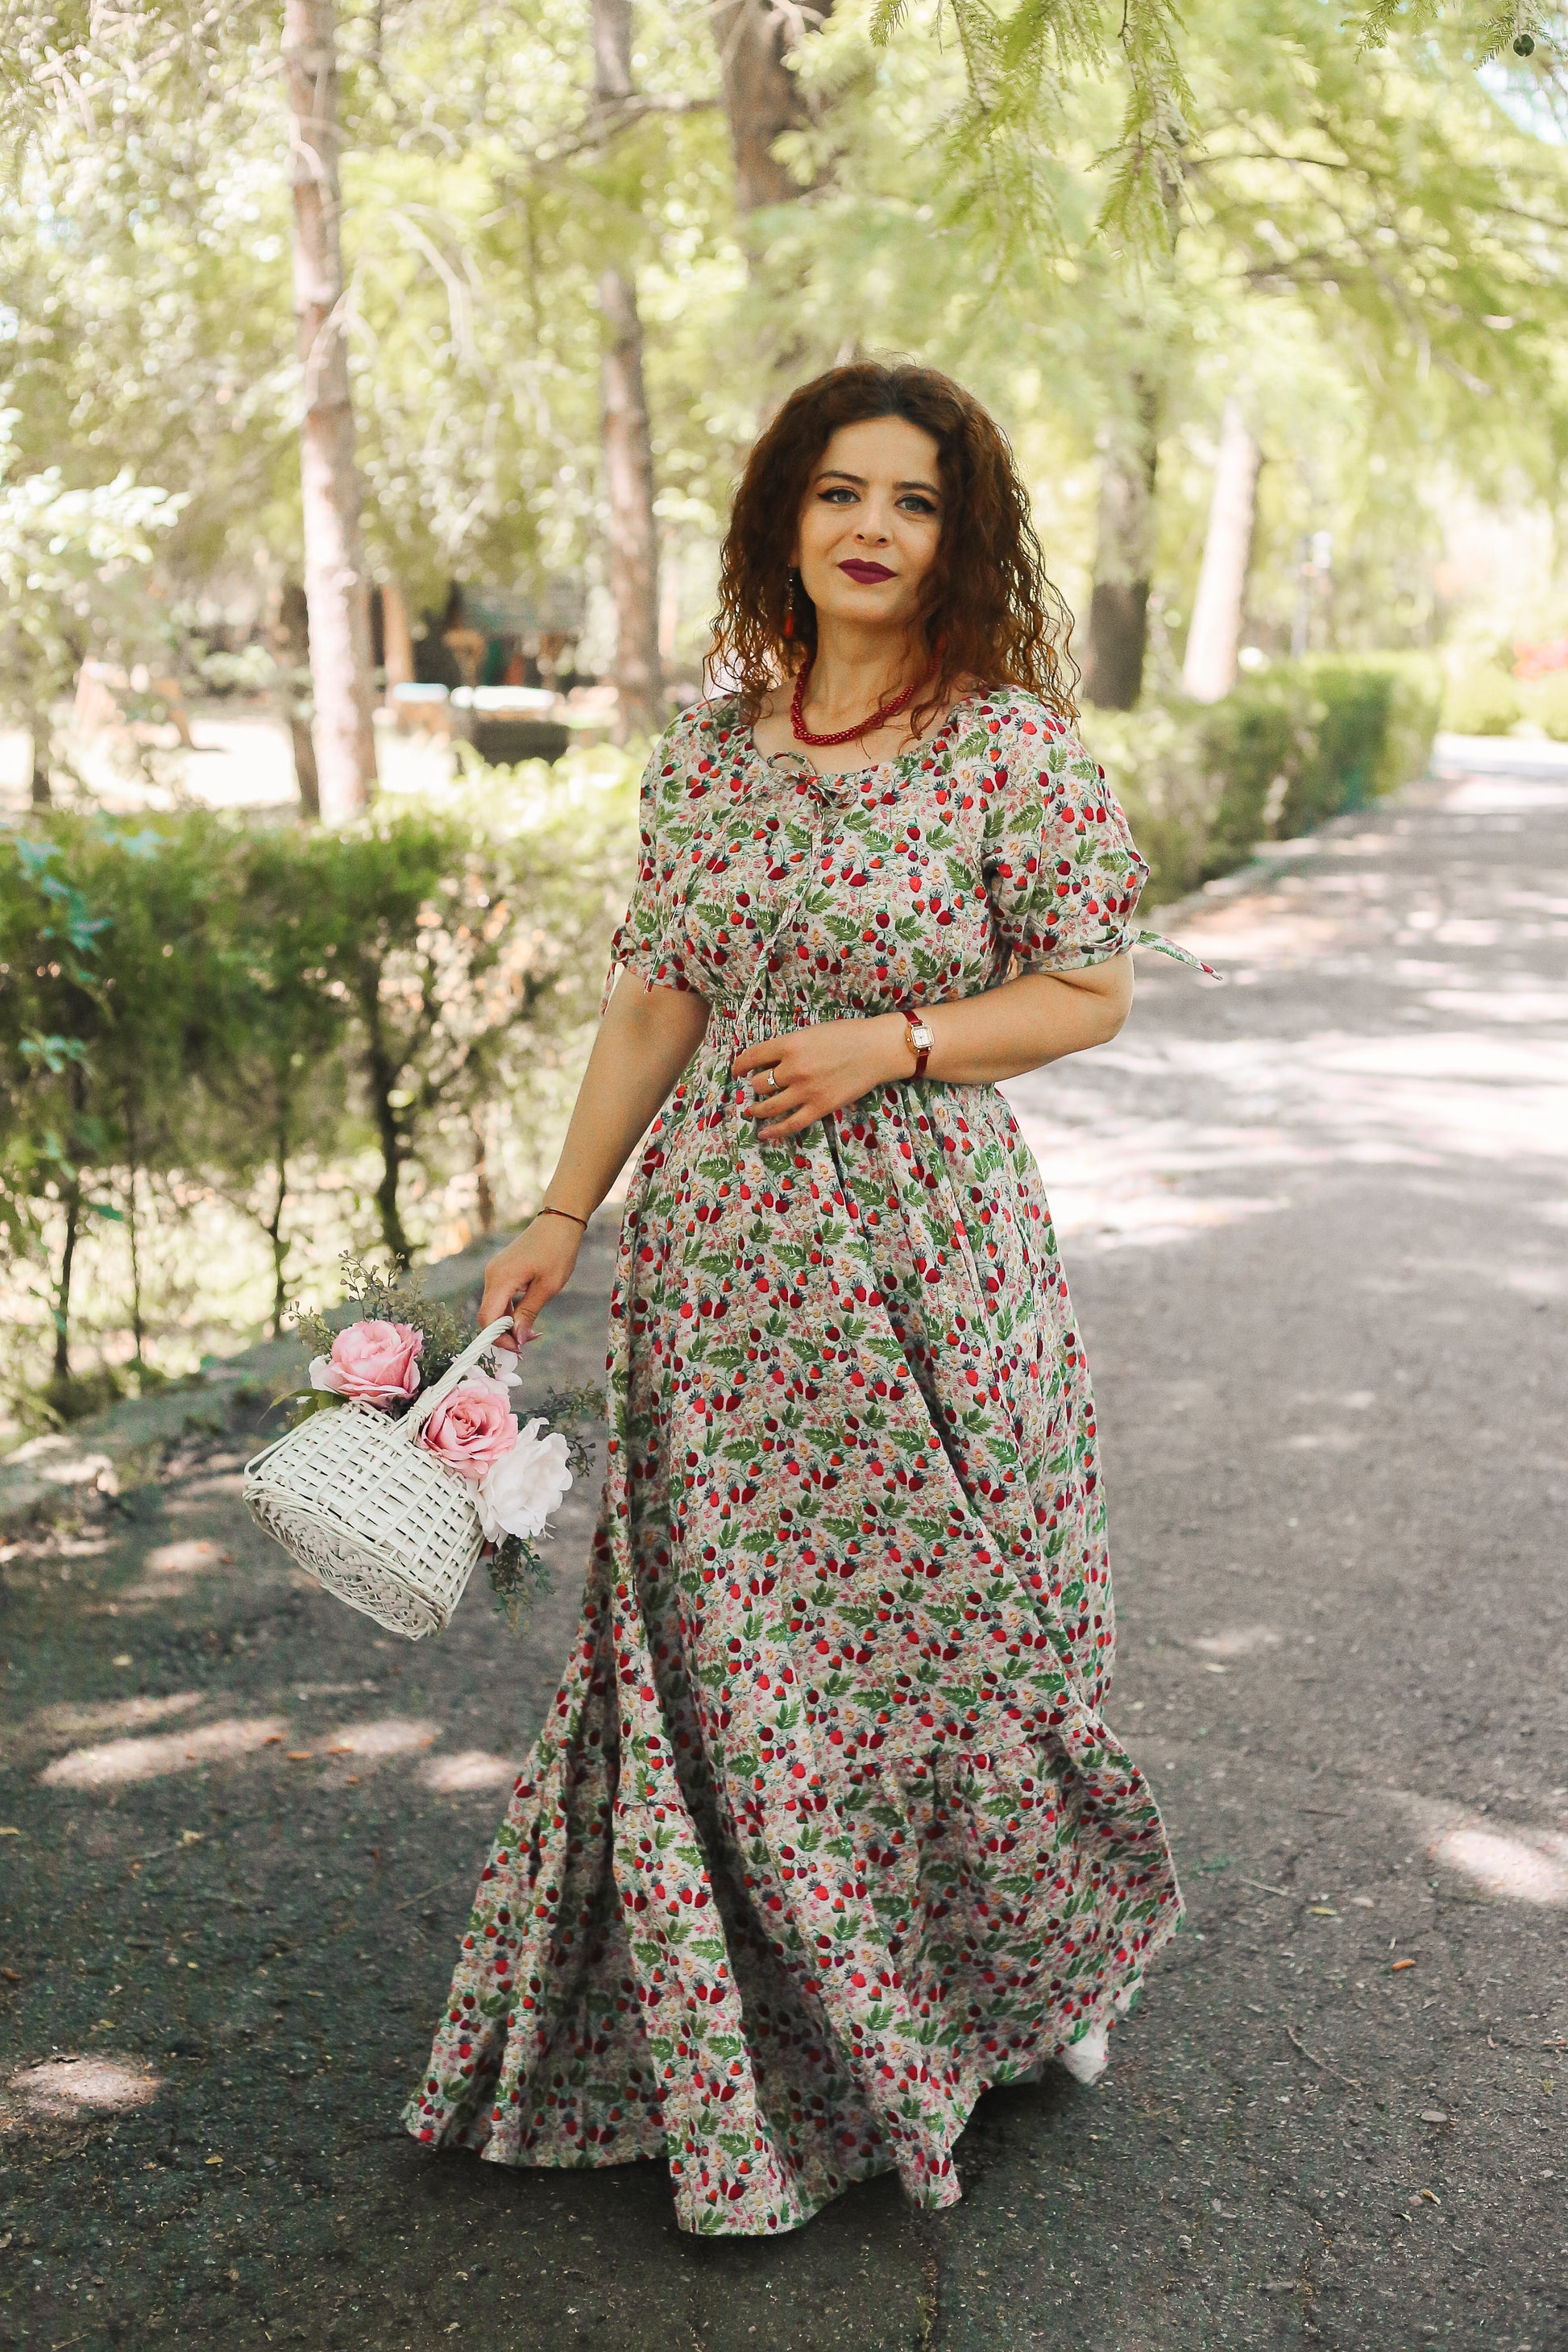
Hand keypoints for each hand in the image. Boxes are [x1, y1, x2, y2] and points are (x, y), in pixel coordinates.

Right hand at [479, 1215, 583, 1352]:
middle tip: (529, 1342)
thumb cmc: (557, 1251)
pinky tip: (526, 1316)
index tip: (519, 1349)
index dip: (499, 1339)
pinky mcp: (502, 1271)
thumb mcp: (547, 1287)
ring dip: (509, 1323)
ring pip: (494, 1307)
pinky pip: (499, 1297)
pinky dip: (510, 1311)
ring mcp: (495, 1272)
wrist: (559, 1221)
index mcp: (500, 1279)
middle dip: (505, 1333)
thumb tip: (518, 1340)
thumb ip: (528, 1314)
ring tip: (532, 1332)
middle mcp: (491, 1275)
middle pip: (488, 1315)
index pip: (487, 1319)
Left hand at [732, 1013, 911, 1141]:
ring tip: (754, 1110)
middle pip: (759, 1084)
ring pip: (769, 1105)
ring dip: (758, 1109)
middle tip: (758, 1086)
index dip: (739, 1066)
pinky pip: (790, 1124)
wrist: (876, 1050)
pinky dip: (774, 1131)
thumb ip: (789, 1046)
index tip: (736, 1071)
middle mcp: (793, 1068)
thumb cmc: (846, 1035)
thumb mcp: (811, 1032)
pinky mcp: (819, 1108)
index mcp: (789, 1044)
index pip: (752, 1057)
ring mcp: (805, 1090)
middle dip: (756, 1085)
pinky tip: (763, 1133)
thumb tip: (769, 1062)